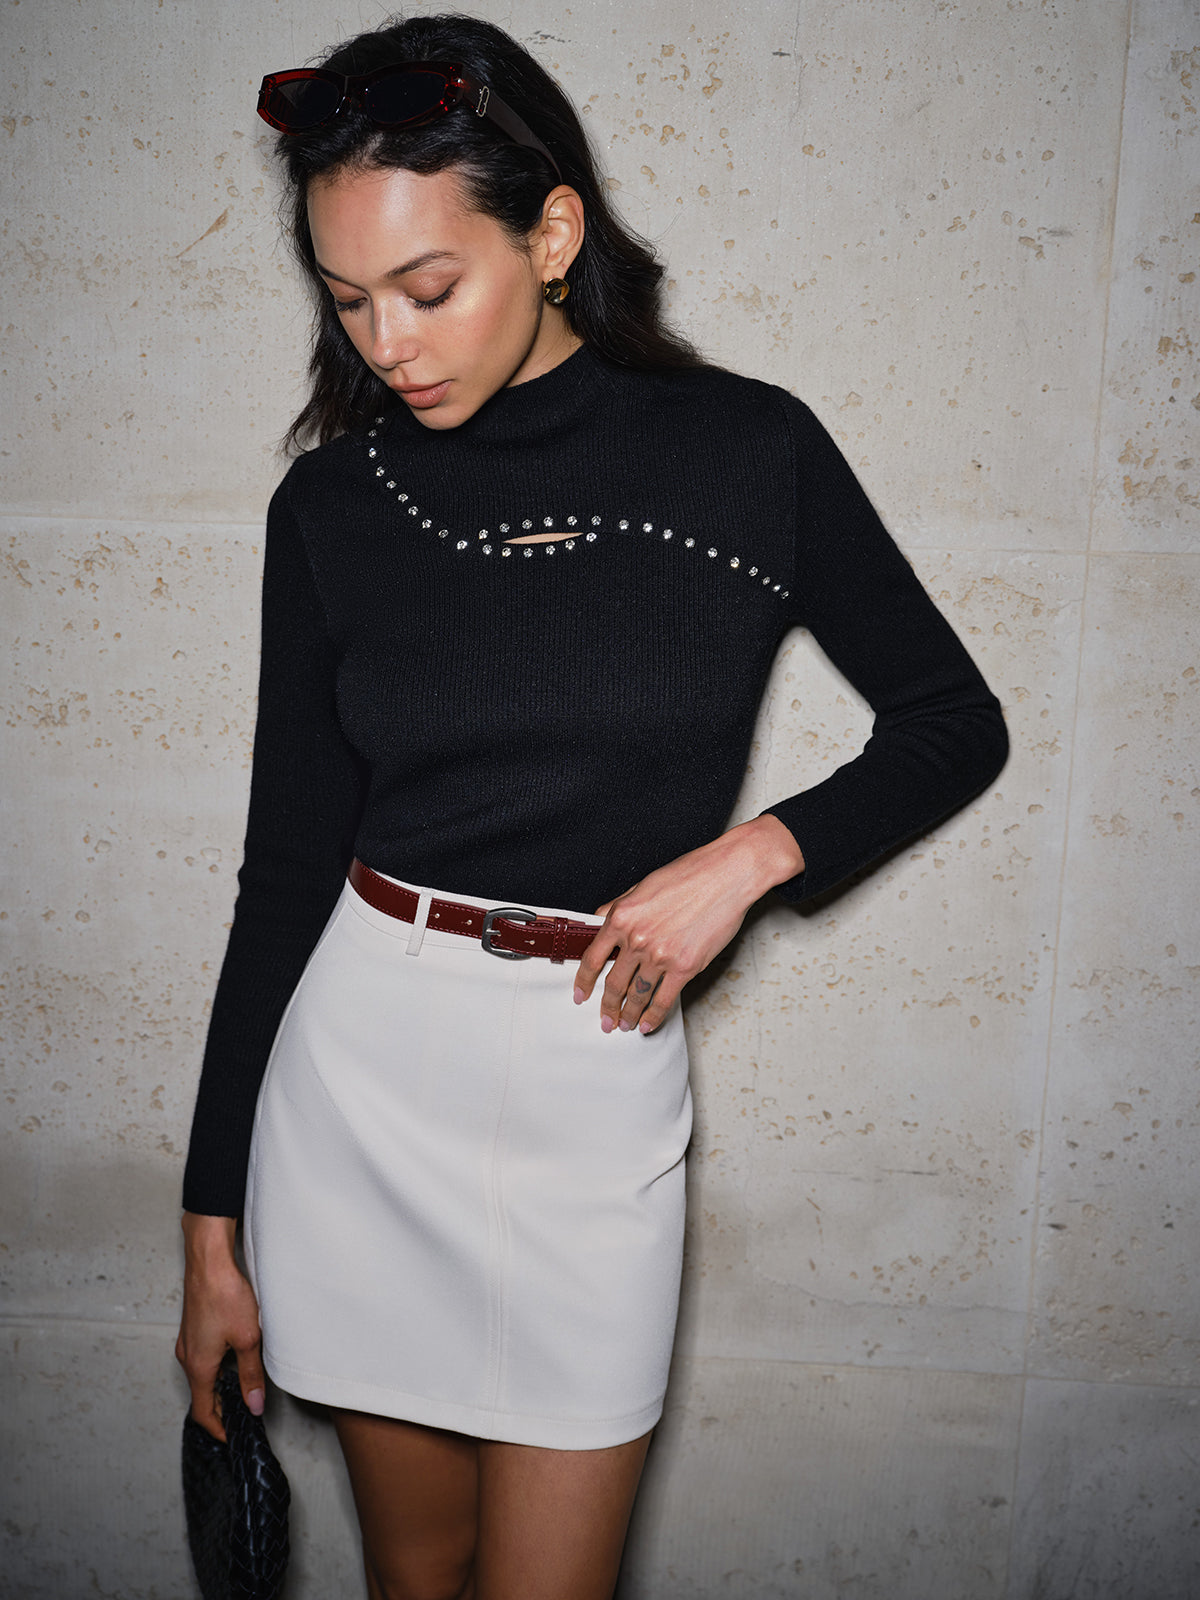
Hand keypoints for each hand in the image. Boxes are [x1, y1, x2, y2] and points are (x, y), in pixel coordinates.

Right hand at [176, 1212, 264, 1441]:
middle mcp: (187, 1357)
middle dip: (219, 1410)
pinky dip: (214, 1370)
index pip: (202, 1411)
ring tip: (241, 1392)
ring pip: (201, 1376)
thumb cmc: (225, 1295)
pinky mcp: (193, 1328)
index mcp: (198, 1367)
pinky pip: (201, 1359)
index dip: (217, 1428)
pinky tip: (233, 1362)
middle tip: (241, 1417)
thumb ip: (251, 1374)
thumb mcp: (247, 1338)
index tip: (232, 1436)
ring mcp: (188, 1342)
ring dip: (218, 1388)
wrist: (208, 1261)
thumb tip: (253, 1404)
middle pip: (200, 1395)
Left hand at [573, 815, 803, 1033]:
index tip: (580, 994)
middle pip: (614, 983)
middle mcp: (637, 939)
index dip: (583, 982)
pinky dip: (654, 1016)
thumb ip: (618, 907)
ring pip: (638, 995)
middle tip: (604, 1020)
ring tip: (624, 1025)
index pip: (592, 958)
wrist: (726, 876)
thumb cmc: (689, 875)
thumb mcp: (641, 886)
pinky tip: (647, 1024)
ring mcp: (661, 955)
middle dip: (607, 1007)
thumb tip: (599, 922)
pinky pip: (664, 1000)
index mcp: (622, 917)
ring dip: (628, 1015)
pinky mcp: (685, 967)